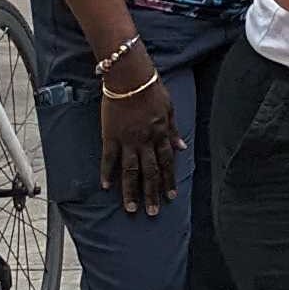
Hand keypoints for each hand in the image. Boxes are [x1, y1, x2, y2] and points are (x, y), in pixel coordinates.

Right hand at [97, 64, 182, 215]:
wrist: (129, 77)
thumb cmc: (151, 89)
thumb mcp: (170, 108)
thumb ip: (174, 130)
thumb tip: (182, 148)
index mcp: (161, 134)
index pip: (166, 163)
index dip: (168, 181)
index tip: (170, 197)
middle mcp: (146, 141)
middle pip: (150, 172)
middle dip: (152, 193)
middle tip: (152, 212)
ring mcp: (127, 140)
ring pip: (130, 171)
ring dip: (131, 191)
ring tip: (132, 207)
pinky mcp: (110, 135)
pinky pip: (109, 158)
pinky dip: (107, 173)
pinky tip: (106, 186)